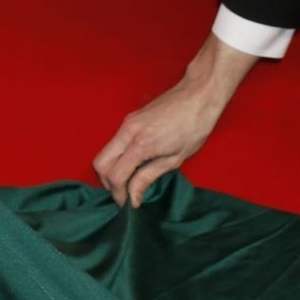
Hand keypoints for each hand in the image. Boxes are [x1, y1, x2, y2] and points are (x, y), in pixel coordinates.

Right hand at [94, 39, 246, 207]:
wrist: (198, 94)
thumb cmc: (194, 127)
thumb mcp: (174, 159)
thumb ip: (148, 177)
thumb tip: (133, 198)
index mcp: (141, 144)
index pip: (115, 176)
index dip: (119, 195)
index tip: (129, 205)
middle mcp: (128, 131)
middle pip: (100, 163)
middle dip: (108, 183)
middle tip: (125, 195)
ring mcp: (127, 122)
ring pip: (105, 152)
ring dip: (111, 170)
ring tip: (130, 182)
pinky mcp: (130, 118)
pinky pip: (114, 142)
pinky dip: (117, 157)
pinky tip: (133, 165)